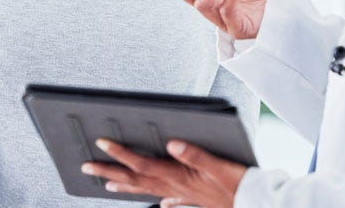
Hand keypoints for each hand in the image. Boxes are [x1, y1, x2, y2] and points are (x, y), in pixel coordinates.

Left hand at [81, 138, 245, 207]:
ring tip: (108, 183)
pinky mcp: (195, 199)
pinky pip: (172, 200)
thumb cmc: (239, 184)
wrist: (256, 203)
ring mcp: (184, 195)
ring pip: (148, 190)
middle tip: (88, 167)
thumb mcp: (218, 166)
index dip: (120, 153)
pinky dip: (162, 200)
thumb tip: (171, 143)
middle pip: (136, 179)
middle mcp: (176, 187)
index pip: (142, 164)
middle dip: (111, 171)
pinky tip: (161, 204)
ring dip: (126, 186)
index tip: (101, 144)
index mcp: (178, 176)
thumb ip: (194, 154)